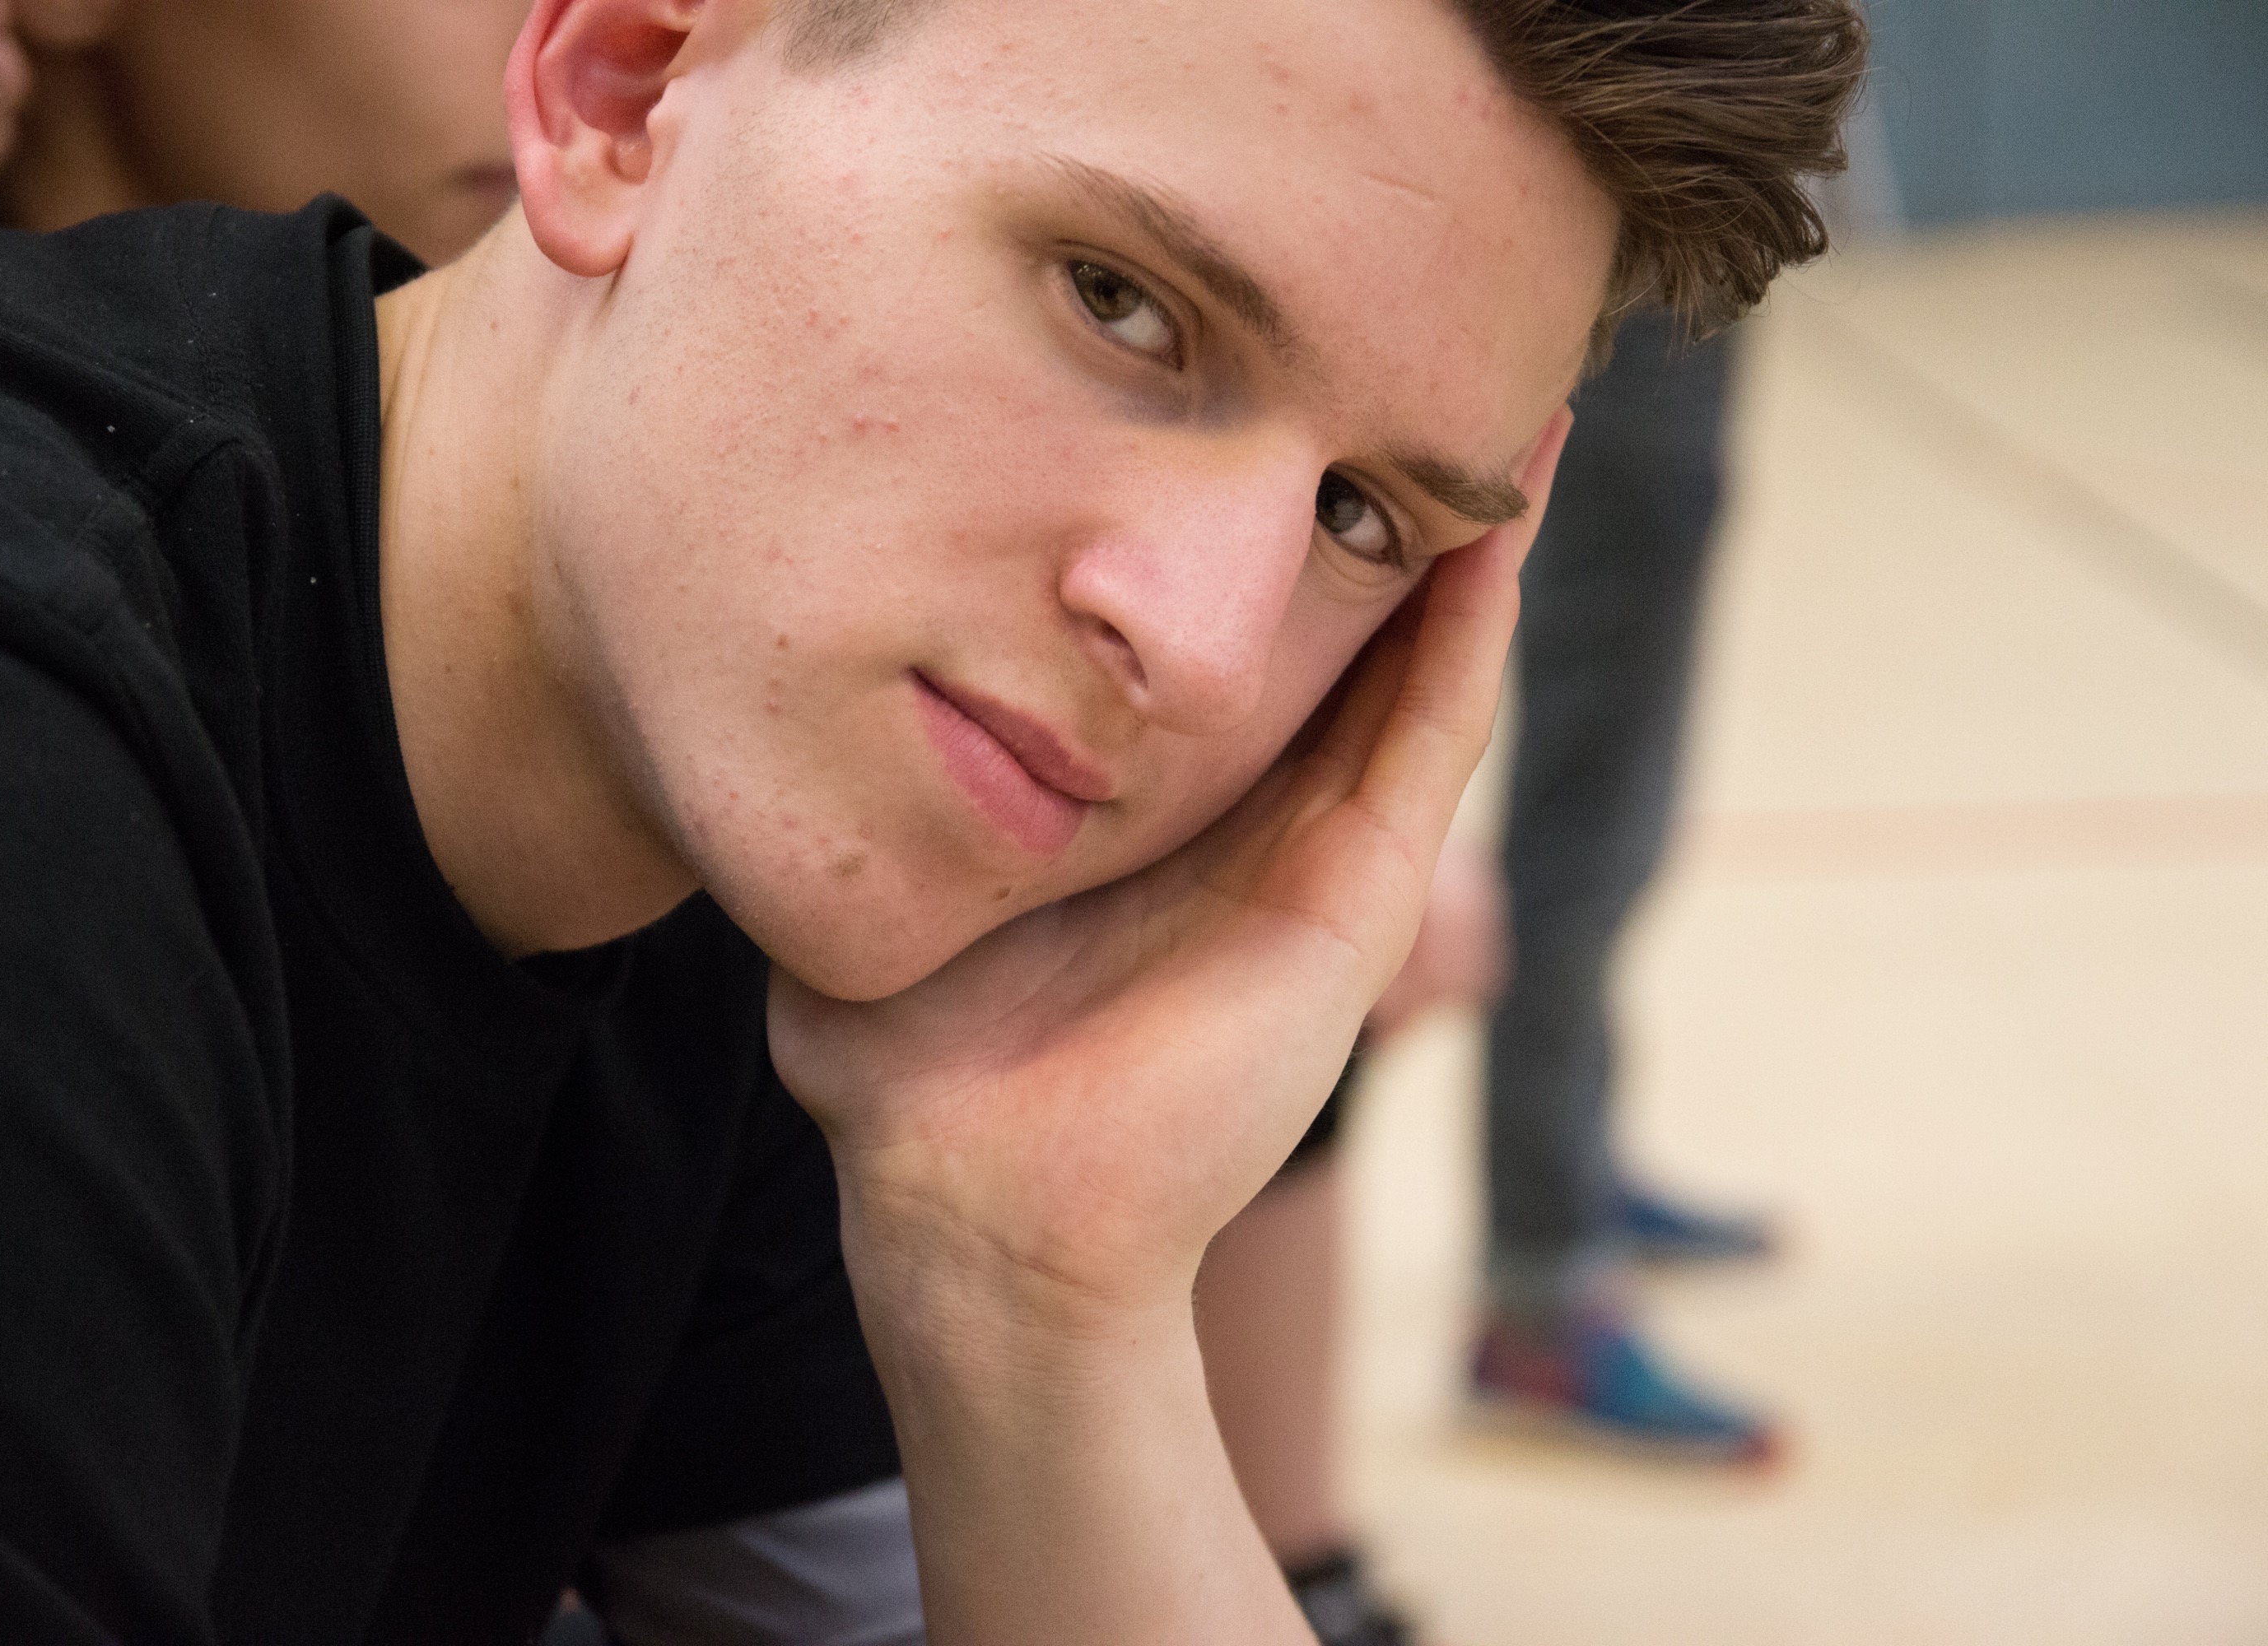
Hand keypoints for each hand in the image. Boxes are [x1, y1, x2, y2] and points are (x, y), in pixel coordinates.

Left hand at [772, 410, 1569, 1330]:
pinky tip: (1497, 516)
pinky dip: (1471, 627)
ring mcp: (1310, 848)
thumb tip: (796, 723)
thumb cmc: (914, 1072)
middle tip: (1398, 352)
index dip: (1241, 530)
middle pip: (1331, 627)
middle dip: (1361, 503)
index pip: (1209, 642)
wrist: (982, 1208)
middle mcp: (1240, 813)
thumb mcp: (886, 891)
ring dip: (1454, 537)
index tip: (1246, 399)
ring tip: (1497, 403)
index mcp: (1142, 805)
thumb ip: (872, 808)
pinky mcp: (1354, 888)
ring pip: (1408, 657)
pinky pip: (1433, 729)